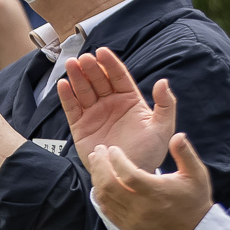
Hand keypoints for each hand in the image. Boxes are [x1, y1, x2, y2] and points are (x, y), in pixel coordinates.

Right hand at [59, 48, 177, 172]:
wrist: (129, 177)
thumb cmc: (148, 153)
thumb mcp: (162, 128)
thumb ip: (165, 105)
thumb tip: (163, 82)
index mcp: (129, 100)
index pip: (118, 76)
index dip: (110, 64)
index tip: (102, 52)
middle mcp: (110, 104)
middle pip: (98, 80)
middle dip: (91, 68)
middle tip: (84, 59)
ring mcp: (94, 114)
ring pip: (83, 90)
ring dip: (77, 77)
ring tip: (71, 65)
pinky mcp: (80, 127)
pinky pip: (72, 108)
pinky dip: (67, 96)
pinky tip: (63, 85)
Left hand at [84, 132, 212, 229]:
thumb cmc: (194, 199)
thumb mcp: (196, 174)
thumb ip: (185, 153)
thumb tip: (177, 135)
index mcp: (156, 192)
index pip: (127, 174)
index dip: (116, 160)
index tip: (112, 148)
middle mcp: (141, 208)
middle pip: (109, 186)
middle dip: (99, 166)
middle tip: (97, 152)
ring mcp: (133, 220)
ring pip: (104, 199)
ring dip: (97, 179)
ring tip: (96, 164)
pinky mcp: (129, 228)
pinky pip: (107, 212)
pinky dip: (100, 197)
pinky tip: (100, 184)